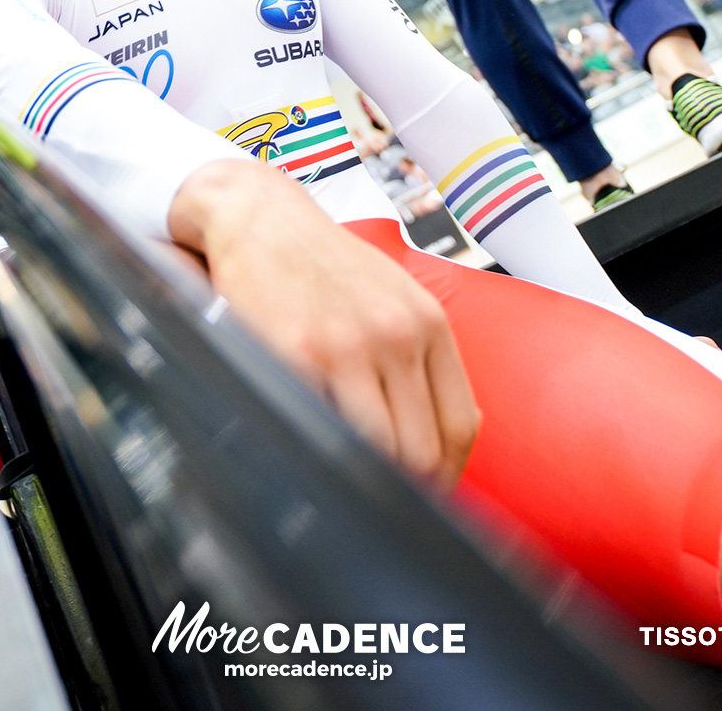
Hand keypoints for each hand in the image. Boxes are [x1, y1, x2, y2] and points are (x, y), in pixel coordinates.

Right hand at [170, 159, 479, 485]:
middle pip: (424, 452)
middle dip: (406, 491)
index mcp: (427, 324)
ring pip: (379, 454)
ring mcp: (348, 345)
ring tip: (346, 489)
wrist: (261, 217)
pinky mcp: (296, 353)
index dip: (447, 477)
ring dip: (364, 481)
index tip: (425, 494)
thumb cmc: (324, 266)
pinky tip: (310, 453)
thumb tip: (441, 440)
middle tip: (381, 505)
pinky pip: (320, 430)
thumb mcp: (393, 298)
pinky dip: (318, 454)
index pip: (460, 429)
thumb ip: (419, 359)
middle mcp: (397, 334)